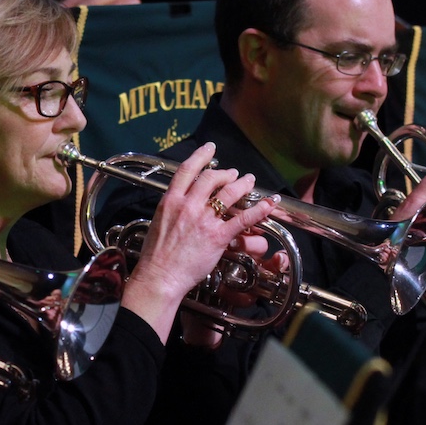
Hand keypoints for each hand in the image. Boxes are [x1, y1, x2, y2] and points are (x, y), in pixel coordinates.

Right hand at [120, 143, 275, 339]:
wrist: (160, 276)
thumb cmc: (156, 256)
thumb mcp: (158, 222)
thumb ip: (171, 208)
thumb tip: (180, 202)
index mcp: (170, 201)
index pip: (187, 170)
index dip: (200, 155)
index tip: (210, 148)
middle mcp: (188, 206)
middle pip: (211, 177)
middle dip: (225, 172)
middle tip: (233, 173)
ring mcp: (204, 220)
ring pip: (229, 193)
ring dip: (242, 184)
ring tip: (249, 181)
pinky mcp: (218, 236)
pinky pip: (243, 218)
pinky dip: (259, 209)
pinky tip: (269, 203)